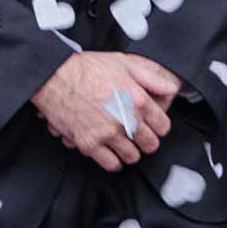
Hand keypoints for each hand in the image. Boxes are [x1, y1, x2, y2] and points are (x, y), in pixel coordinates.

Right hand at [30, 52, 173, 171]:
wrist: (56, 77)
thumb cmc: (86, 68)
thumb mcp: (124, 63)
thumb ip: (151, 78)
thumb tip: (171, 89)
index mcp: (137, 100)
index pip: (163, 126)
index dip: (159, 126)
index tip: (154, 126)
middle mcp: (126, 119)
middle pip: (150, 144)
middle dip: (147, 141)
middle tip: (139, 136)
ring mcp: (108, 134)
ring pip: (132, 156)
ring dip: (130, 151)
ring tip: (124, 143)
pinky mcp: (90, 144)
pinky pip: (111, 164)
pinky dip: (113, 161)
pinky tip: (110, 151)